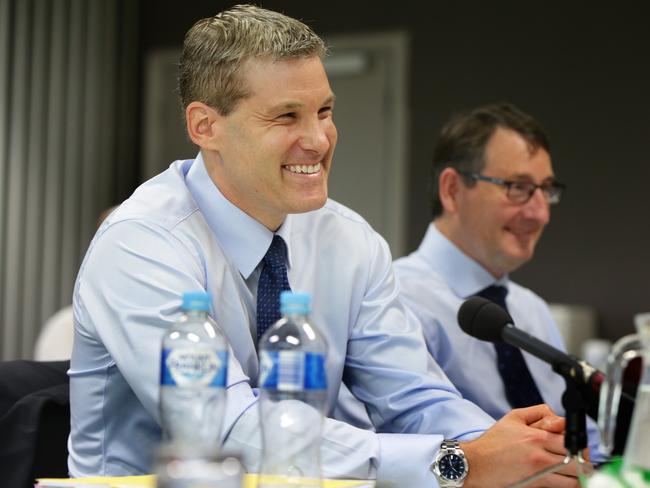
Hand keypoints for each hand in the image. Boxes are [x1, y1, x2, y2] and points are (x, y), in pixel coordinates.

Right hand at [460, 404, 582, 487]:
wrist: (476, 463)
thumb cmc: (493, 441)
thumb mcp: (513, 417)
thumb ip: (538, 412)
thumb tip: (558, 416)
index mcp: (536, 437)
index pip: (572, 440)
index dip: (577, 442)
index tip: (575, 444)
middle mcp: (540, 456)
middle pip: (578, 460)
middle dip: (582, 458)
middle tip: (578, 458)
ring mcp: (539, 473)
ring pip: (575, 478)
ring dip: (578, 473)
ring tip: (573, 470)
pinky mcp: (536, 486)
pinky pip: (563, 487)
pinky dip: (568, 483)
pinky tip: (564, 478)